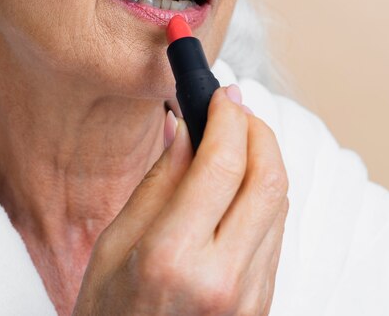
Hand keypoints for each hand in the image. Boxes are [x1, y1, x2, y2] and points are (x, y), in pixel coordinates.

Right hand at [73, 85, 288, 315]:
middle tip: (236, 111)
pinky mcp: (263, 300)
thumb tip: (189, 129)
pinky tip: (238, 185)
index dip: (228, 118)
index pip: (223, 165)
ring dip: (264, 160)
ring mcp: (251, 294)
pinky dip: (263, 195)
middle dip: (258, 131)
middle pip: (268, 178)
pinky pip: (275, 231)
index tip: (221, 96)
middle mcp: (223, 278)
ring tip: (235, 142)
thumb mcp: (114, 244)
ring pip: (279, 202)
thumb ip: (160, 181)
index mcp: (173, 258)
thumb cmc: (109, 315)